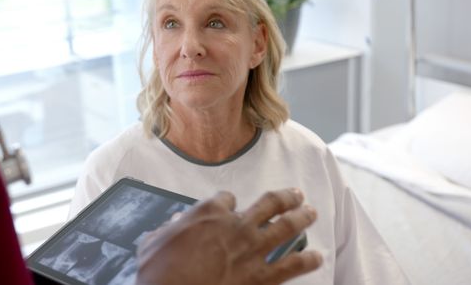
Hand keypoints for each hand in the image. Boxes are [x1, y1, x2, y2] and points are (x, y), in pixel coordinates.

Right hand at [135, 189, 321, 284]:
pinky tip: (317, 257)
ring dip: (302, 218)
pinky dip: (307, 260)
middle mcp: (236, 225)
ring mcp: (253, 250)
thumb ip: (167, 230)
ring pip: (286, 227)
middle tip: (296, 194)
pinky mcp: (263, 277)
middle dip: (285, 197)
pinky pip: (292, 265)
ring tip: (312, 212)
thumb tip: (174, 223)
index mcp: (209, 212)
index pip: (226, 198)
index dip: (228, 202)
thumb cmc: (159, 274)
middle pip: (269, 203)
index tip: (230, 206)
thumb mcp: (153, 244)